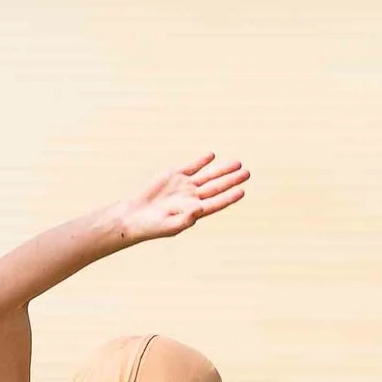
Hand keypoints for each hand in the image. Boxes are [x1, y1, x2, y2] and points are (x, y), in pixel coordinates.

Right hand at [115, 154, 248, 243]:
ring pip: (208, 175)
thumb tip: (200, 208)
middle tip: (247, 173)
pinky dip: (201, 161)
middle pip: (217, 187)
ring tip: (238, 163)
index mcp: (195, 211)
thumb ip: (186, 219)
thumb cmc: (152, 226)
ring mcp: (185, 185)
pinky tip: (211, 155)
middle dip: (231, 179)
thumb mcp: (170, 226)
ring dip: (222, 169)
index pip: (217, 203)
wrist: (134, 216)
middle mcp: (193, 197)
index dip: (229, 197)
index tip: (241, 190)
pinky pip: (192, 167)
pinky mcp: (175, 175)